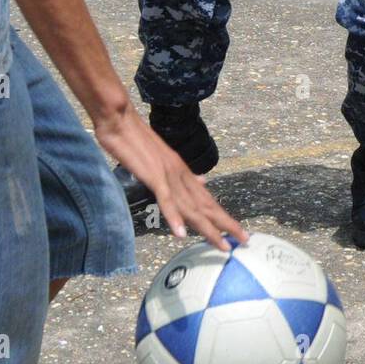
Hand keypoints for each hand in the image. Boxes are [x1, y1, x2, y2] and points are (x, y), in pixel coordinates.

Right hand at [94, 105, 246, 251]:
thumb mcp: (162, 158)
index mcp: (182, 171)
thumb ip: (180, 173)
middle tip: (244, 241)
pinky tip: (182, 234)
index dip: (222, 216)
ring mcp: (167, 174)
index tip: (237, 231)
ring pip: (190, 206)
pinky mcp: (152, 175)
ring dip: (207, 228)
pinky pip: (165, 199)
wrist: (120, 118)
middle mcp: (180, 174)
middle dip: (225, 225)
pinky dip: (174, 217)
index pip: (207, 199)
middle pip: (206, 205)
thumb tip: (201, 182)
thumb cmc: (134, 137)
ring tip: (222, 245)